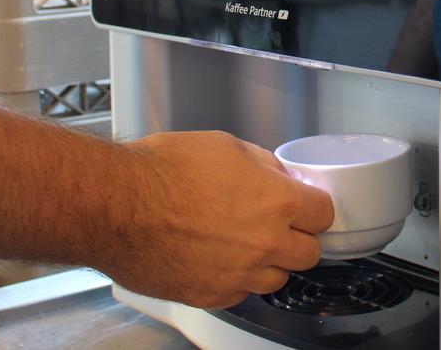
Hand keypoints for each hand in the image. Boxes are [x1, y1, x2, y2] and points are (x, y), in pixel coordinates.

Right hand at [99, 131, 333, 308]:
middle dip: (298, 237)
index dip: (314, 206)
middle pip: (310, 254)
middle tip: (279, 225)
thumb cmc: (162, 171)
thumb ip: (263, 165)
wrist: (115, 206)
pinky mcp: (210, 296)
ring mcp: (239, 275)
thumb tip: (279, 176)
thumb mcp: (225, 145)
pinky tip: (217, 258)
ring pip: (277, 279)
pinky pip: (240, 293)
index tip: (305, 205)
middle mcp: (265, 244)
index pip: (325, 213)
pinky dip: (235, 280)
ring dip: (269, 262)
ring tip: (243, 242)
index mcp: (277, 202)